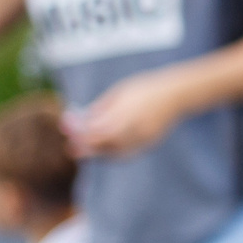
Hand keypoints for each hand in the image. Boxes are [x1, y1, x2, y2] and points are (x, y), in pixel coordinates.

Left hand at [66, 70, 193, 158]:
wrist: (175, 94)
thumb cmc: (144, 89)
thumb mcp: (119, 92)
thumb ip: (101, 108)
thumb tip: (82, 121)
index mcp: (126, 111)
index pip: (98, 128)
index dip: (80, 131)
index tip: (67, 127)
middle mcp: (136, 127)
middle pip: (106, 144)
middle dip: (87, 147)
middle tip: (72, 149)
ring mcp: (144, 137)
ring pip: (116, 152)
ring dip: (98, 153)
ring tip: (85, 150)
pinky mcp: (149, 143)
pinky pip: (127, 153)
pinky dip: (113, 154)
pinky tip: (104, 150)